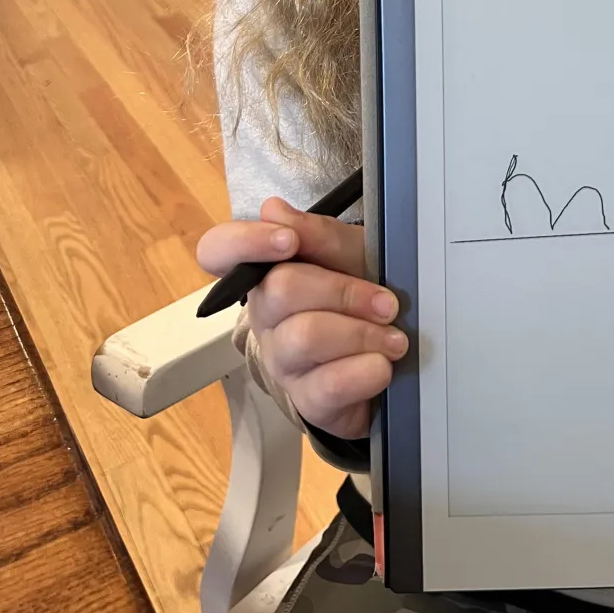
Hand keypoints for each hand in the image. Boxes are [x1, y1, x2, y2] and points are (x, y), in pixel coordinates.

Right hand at [196, 198, 406, 439]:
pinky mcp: (306, 401)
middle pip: (280, 290)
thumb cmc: (365, 297)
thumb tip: (273, 210)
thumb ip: (321, 234)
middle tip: (386, 302)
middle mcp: (266, 317)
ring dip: (362, 333)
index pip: (219, 251)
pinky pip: (328, 385)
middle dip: (343, 290)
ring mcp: (282, 362)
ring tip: (394, 337)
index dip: (244, 242)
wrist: (391, 359)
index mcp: (269, 273)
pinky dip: (367, 370)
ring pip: (305, 337)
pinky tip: (384, 365)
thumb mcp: (356, 255)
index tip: (289, 241)